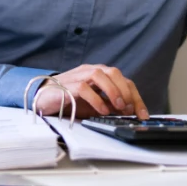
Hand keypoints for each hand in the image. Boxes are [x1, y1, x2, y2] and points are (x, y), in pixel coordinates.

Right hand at [34, 64, 149, 119]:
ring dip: (113, 90)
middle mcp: (91, 71)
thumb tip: (129, 113)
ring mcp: (78, 76)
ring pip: (100, 74)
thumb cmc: (70, 100)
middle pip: (114, 73)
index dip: (136, 97)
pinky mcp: (67, 85)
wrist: (43, 98)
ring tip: (119, 107)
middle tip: (130, 109)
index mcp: (100, 75)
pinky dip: (96, 99)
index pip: (123, 80)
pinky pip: (84, 88)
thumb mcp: (95, 105)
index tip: (143, 114)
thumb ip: (110, 105)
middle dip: (126, 91)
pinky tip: (102, 110)